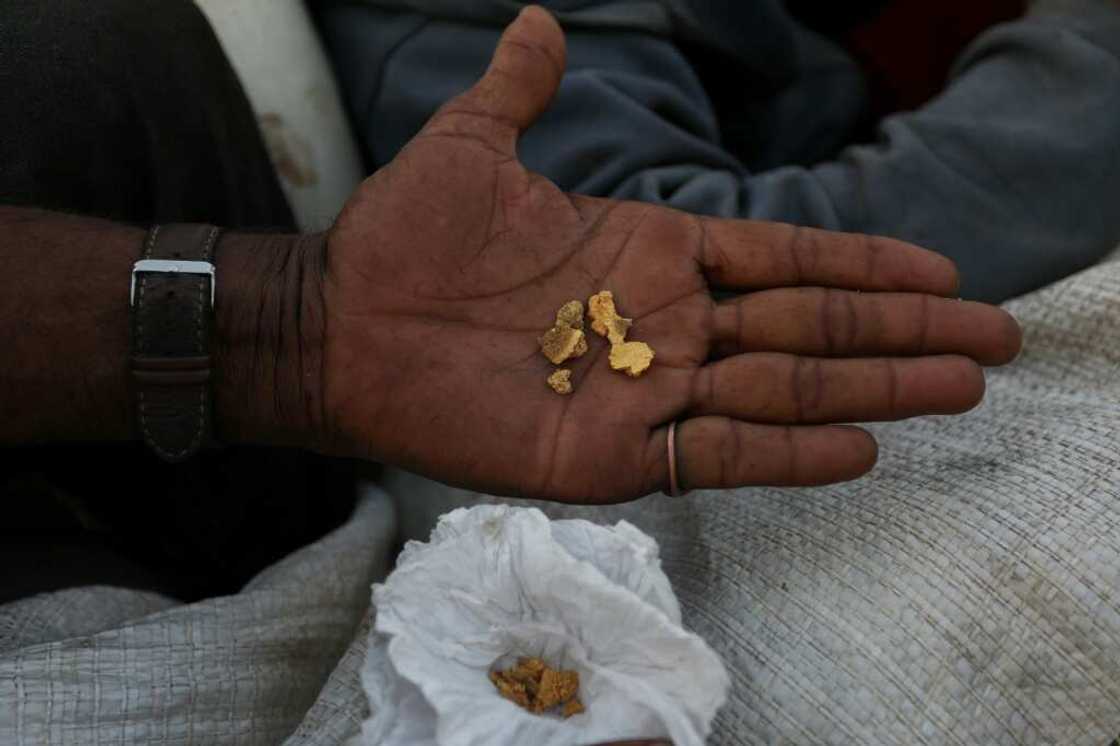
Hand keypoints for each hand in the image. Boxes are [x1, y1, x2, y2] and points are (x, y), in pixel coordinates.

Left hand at [313, 6, 1020, 501]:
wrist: (342, 328)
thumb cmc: (405, 240)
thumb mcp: (469, 146)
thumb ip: (517, 90)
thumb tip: (537, 22)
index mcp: (649, 254)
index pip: (782, 260)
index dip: (863, 267)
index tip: (941, 271)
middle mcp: (664, 326)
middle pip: (807, 328)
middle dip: (900, 332)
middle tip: (991, 341)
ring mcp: (644, 394)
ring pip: (781, 392)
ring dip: (873, 390)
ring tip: (958, 388)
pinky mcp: (611, 457)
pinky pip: (716, 457)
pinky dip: (787, 455)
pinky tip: (861, 447)